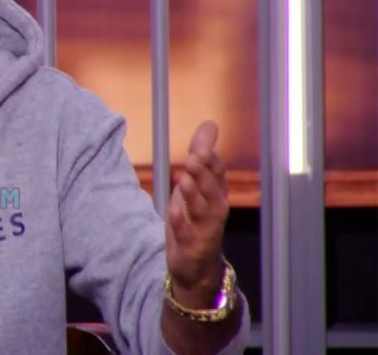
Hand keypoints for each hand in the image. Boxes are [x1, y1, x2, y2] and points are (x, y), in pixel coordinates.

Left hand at [165, 120, 228, 306]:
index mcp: (216, 194)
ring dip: (194, 194)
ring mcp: (204, 229)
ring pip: (202, 210)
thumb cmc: (196, 218)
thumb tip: (210, 123)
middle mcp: (215, 210)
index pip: (217, 174)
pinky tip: (171, 211)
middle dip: (204, 174)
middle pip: (212, 190)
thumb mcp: (197, 185)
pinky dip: (179, 222)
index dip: (210, 160)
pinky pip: (185, 233)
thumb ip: (202, 154)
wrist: (196, 266)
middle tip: (194, 157)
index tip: (202, 145)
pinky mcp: (190, 245)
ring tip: (184, 178)